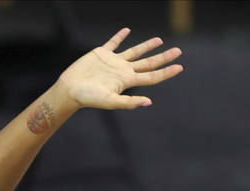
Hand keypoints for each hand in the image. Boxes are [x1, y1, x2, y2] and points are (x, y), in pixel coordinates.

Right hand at [57, 28, 183, 109]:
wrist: (69, 89)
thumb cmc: (88, 97)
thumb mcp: (109, 101)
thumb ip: (128, 102)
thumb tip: (148, 102)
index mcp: (127, 81)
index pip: (152, 76)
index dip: (166, 72)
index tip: (180, 67)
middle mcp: (123, 70)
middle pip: (148, 63)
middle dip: (164, 57)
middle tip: (178, 51)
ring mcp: (113, 62)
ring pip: (135, 51)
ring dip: (147, 46)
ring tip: (159, 40)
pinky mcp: (102, 54)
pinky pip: (114, 43)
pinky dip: (120, 36)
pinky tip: (127, 31)